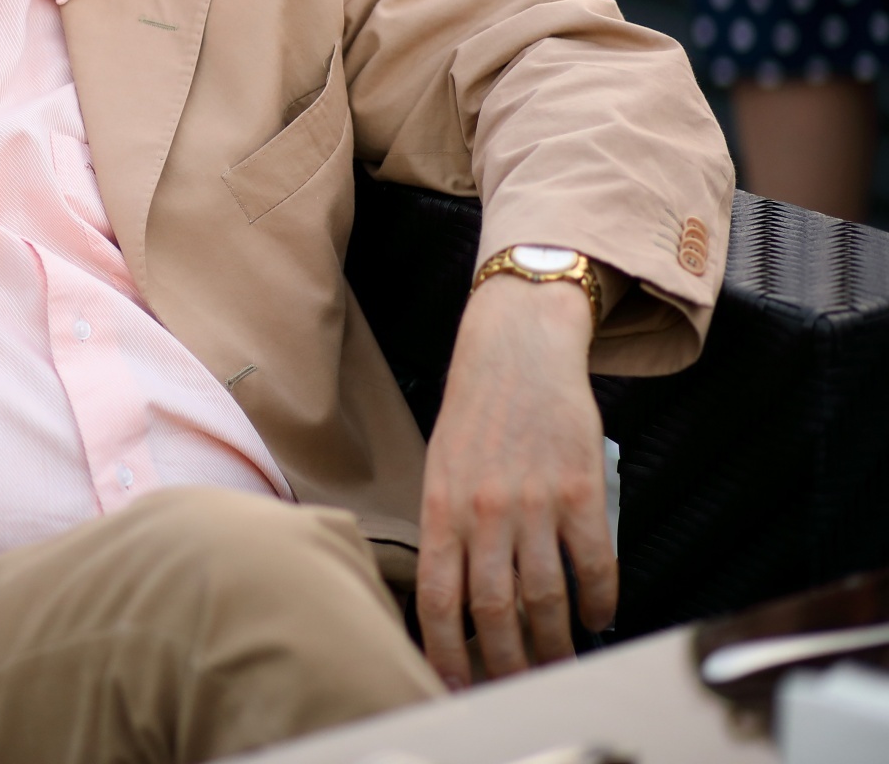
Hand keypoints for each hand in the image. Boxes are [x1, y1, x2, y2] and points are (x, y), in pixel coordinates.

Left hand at [415, 273, 614, 688]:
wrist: (517, 349)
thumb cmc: (476, 412)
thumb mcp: (442, 468)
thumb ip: (450, 529)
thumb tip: (461, 599)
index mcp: (442, 508)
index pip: (438, 598)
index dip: (445, 650)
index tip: (457, 683)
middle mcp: (485, 512)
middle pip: (494, 611)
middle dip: (504, 662)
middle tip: (515, 687)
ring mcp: (534, 503)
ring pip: (545, 598)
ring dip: (554, 643)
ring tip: (559, 666)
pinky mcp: (581, 491)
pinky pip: (594, 564)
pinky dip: (598, 600)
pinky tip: (598, 618)